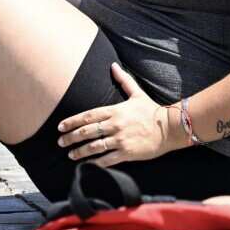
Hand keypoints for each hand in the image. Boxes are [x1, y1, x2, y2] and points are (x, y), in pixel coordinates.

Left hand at [57, 63, 179, 166]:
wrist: (170, 128)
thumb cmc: (152, 111)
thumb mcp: (137, 94)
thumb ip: (124, 80)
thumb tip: (113, 65)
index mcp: (115, 111)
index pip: (88, 116)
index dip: (72, 122)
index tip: (60, 127)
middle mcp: (115, 125)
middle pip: (87, 132)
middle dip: (71, 138)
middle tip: (60, 142)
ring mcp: (121, 140)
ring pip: (94, 147)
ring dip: (79, 151)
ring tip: (70, 154)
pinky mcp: (127, 153)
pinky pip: (106, 159)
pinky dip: (95, 162)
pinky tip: (86, 164)